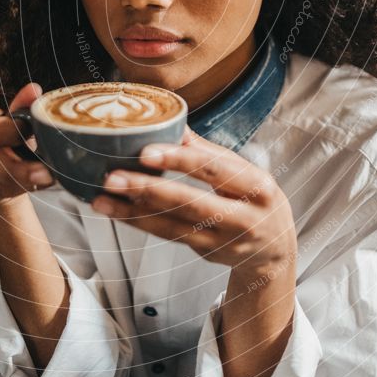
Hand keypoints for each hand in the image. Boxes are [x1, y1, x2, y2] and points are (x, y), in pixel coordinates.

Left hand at [92, 125, 296, 279]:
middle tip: (112, 177)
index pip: (214, 170)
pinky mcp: (205, 254)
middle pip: (191, 203)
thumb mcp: (244, 171)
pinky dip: (140, 223)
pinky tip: (117, 211)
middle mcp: (243, 217)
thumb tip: (173, 123)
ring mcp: (223, 240)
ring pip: (173, 225)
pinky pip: (168, 236)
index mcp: (256, 186)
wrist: (275, 249)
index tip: (146, 152)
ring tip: (101, 198)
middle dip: (148, 190)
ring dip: (133, 212)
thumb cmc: (254, 198)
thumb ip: (208, 152)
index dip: (180, 161)